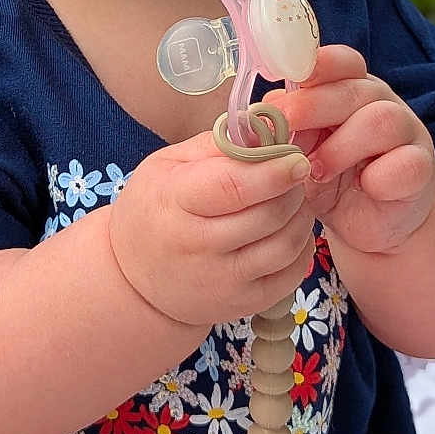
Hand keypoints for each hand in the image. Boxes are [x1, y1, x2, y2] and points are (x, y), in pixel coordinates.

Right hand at [107, 131, 318, 327]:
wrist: (133, 280)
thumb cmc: (153, 210)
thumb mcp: (167, 165)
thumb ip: (216, 145)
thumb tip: (265, 129)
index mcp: (174, 202)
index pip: (233, 187)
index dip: (272, 171)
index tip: (296, 157)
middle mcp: (197, 246)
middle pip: (267, 214)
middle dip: (293, 188)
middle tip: (295, 172)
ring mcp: (221, 280)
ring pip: (285, 245)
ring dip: (301, 216)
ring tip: (293, 199)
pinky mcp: (241, 304)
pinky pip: (290, 274)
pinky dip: (301, 247)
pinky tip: (290, 229)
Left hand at [264, 45, 434, 255]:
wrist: (368, 222)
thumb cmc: (331, 175)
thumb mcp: (302, 148)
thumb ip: (287, 127)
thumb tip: (257, 115)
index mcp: (350, 89)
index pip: (342, 62)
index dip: (318, 64)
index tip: (288, 78)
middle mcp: (382, 103)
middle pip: (356, 89)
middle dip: (312, 106)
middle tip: (283, 129)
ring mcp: (407, 134)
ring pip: (383, 120)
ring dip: (342, 146)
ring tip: (317, 170)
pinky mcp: (421, 170)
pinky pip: (408, 163)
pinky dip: (381, 176)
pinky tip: (363, 187)